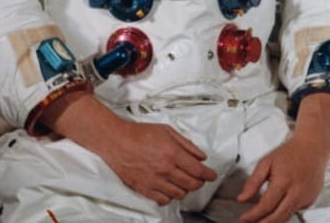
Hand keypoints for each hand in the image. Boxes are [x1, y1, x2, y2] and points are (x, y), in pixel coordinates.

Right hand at [43, 93, 215, 205]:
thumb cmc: (140, 133)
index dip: (208, 174)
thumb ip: (187, 144)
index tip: (213, 175)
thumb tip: (201, 156)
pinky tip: (171, 190)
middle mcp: (164, 170)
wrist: (116, 141)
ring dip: (186, 189)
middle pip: (191, 184)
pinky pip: (162, 199)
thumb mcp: (168, 131)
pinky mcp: (143, 188)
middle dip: (200, 182)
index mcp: (172, 153)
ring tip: (186, 183)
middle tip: (201, 179)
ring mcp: (153, 181)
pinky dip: (171, 197)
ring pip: (179, 193)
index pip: (197, 170)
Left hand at [236, 92, 329, 222]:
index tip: (243, 219)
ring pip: (286, 217)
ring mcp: (306, 198)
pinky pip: (295, 211)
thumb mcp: (266, 162)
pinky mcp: (311, 200)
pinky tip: (279, 208)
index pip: (265, 206)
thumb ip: (253, 182)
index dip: (252, 216)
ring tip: (261, 220)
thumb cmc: (290, 153)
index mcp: (283, 181)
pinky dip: (285, 213)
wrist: (313, 147)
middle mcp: (296, 192)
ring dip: (272, 221)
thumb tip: (242, 199)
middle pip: (276, 218)